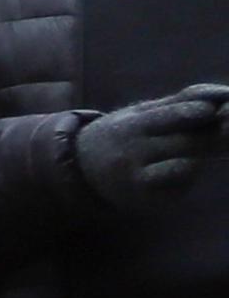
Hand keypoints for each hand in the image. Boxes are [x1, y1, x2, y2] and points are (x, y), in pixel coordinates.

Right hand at [74, 81, 228, 211]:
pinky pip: (181, 188)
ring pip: (187, 167)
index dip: (198, 111)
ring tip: (193, 152)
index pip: (170, 116)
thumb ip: (180, 102)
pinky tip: (177, 172)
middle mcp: (131, 154)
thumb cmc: (124, 134)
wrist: (83, 170)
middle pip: (186, 143)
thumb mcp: (141, 112)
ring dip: (198, 158)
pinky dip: (188, 178)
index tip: (212, 109)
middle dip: (210, 136)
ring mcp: (138, 180)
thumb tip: (224, 95)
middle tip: (223, 129)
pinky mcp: (147, 202)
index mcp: (130, 126)